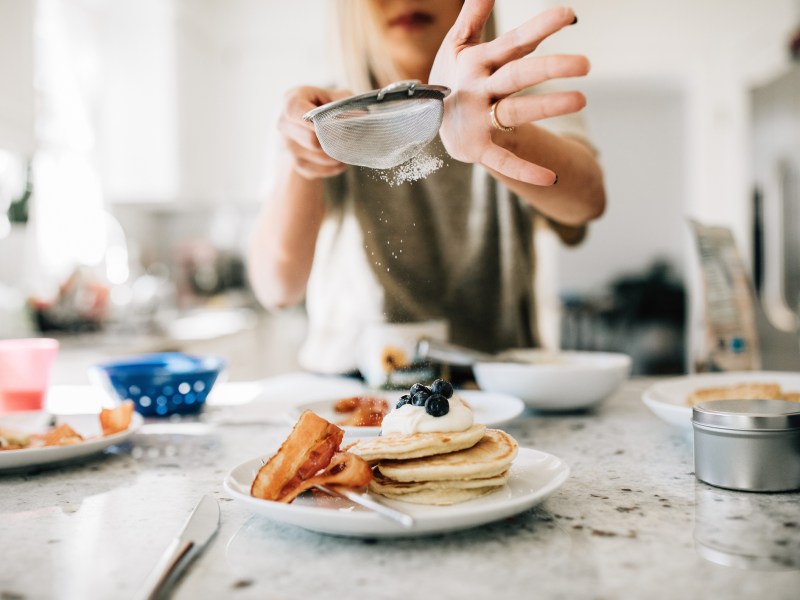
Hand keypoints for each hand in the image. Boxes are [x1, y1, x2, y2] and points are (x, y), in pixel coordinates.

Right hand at [278, 86, 351, 179]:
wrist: (319, 124)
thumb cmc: (330, 106)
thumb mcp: (340, 99)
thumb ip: (346, 106)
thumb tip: (358, 117)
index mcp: (292, 99)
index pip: (294, 109)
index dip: (311, 119)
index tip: (327, 124)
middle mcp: (285, 123)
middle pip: (310, 139)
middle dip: (334, 140)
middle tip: (350, 138)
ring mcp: (288, 145)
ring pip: (317, 156)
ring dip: (337, 155)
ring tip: (348, 148)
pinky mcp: (295, 163)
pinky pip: (317, 170)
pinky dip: (333, 167)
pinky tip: (341, 161)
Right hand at [430, 3, 588, 185]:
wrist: (427, 123)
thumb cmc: (453, 78)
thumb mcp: (458, 45)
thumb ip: (473, 15)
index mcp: (476, 61)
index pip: (513, 42)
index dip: (540, 27)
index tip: (569, 14)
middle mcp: (477, 89)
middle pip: (517, 75)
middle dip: (550, 67)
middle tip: (586, 62)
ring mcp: (476, 120)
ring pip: (515, 112)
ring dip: (546, 107)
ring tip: (581, 98)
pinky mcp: (477, 149)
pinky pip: (502, 161)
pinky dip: (524, 170)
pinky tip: (550, 177)